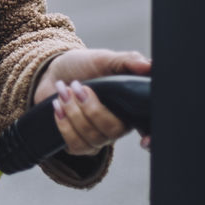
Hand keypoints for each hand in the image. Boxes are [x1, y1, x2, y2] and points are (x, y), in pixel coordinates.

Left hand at [33, 48, 151, 155]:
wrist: (55, 74)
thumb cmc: (83, 66)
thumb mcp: (104, 59)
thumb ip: (127, 60)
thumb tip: (149, 65)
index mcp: (130, 107)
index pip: (148, 129)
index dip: (150, 139)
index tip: (144, 140)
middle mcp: (117, 126)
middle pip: (113, 131)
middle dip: (91, 108)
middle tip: (77, 86)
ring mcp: (99, 137)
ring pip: (92, 138)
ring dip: (73, 112)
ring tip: (63, 90)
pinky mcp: (80, 143)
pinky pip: (76, 145)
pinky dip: (64, 125)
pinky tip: (58, 106)